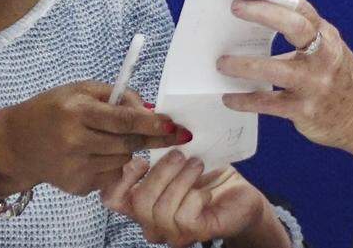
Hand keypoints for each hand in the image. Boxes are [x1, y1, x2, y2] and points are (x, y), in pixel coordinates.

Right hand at [0, 81, 188, 195]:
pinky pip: (111, 176)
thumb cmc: (53, 110)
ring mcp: (75, 167)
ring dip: (128, 149)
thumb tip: (150, 109)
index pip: (122, 120)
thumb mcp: (79, 90)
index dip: (151, 123)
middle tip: (174, 133)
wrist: (17, 144)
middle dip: (153, 138)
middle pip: (128, 143)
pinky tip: (94, 154)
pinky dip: (112, 165)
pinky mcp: (76, 186)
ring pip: (123, 161)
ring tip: (109, 138)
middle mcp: (75, 141)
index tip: (172, 124)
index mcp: (76, 111)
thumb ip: (115, 96)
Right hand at [101, 151, 288, 247]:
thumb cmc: (207, 175)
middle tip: (180, 154)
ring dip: (182, 180)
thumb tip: (152, 119)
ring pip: (161, 209)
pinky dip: (195, 195)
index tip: (140, 158)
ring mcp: (172, 233)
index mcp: (142, 202)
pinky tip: (206, 189)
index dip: (120, 179)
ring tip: (197, 165)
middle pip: (139, 202)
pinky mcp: (195, 233)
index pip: (114, 199)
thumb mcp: (179, 157)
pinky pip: (184, 217)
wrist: (239, 196)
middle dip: (161, 172)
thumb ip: (160, 148)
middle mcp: (151, 223)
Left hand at [217, 0, 352, 174]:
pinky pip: (269, 104)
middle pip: (296, 27)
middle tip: (235, 8)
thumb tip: (246, 27)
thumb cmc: (335, 76)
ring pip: (277, 70)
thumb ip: (296, 38)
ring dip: (245, 65)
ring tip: (221, 62)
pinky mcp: (306, 111)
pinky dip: (245, 100)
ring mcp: (316, 84)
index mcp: (326, 37)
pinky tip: (228, 97)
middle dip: (264, 13)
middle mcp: (324, 56)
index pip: (301, 7)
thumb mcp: (324, 50)